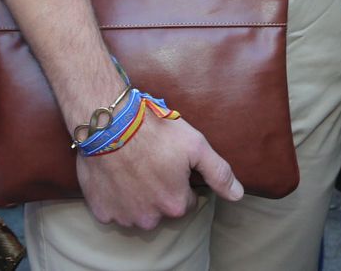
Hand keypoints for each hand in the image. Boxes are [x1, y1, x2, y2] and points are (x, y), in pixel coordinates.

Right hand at [76, 108, 242, 229]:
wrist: (110, 123)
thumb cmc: (154, 130)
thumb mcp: (195, 145)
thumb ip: (219, 173)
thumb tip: (238, 195)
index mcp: (176, 204)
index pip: (186, 201)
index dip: (180, 180)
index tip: (171, 162)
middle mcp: (150, 218)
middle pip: (161, 208)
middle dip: (158, 190)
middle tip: (151, 161)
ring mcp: (124, 216)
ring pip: (137, 211)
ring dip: (136, 195)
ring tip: (132, 165)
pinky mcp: (101, 210)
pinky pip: (112, 209)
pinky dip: (114, 197)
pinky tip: (115, 174)